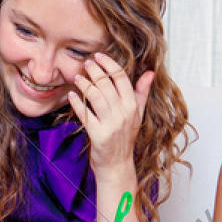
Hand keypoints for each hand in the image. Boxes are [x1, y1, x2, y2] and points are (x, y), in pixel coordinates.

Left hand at [67, 52, 152, 177]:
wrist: (117, 165)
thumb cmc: (125, 139)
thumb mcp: (137, 115)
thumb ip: (142, 93)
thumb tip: (150, 73)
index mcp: (132, 106)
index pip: (121, 77)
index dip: (109, 64)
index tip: (99, 56)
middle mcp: (123, 113)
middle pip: (106, 83)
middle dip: (94, 70)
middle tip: (86, 63)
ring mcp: (110, 124)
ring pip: (95, 96)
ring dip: (84, 84)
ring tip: (77, 77)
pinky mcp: (98, 135)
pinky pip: (85, 114)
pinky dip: (76, 103)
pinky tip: (71, 95)